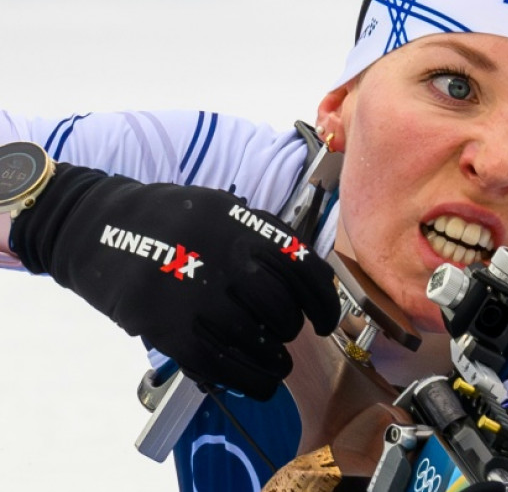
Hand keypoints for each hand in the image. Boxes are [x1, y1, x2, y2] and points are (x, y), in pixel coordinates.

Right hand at [11, 164, 340, 399]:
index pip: (305, 270)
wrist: (95, 226)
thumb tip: (306, 284)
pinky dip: (244, 381)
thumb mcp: (221, 211)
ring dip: (273, 363)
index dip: (323, 303)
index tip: (325, 321)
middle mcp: (225, 258)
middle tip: (283, 337)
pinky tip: (253, 384)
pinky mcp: (166, 326)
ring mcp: (195, 293)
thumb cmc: (168, 222)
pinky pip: (218, 365)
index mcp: (244, 226)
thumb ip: (262, 240)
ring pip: (254, 343)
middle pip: (281, 310)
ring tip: (275, 367)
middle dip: (289, 330)